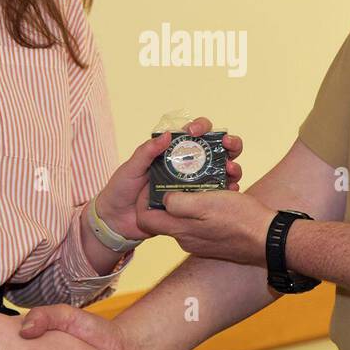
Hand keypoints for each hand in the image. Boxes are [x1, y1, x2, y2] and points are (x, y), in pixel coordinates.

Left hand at [92, 116, 243, 241]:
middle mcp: (185, 167)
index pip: (192, 134)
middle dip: (227, 144)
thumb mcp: (131, 168)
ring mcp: (191, 185)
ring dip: (231, 166)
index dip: (201, 127)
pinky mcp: (195, 204)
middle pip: (213, 149)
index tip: (197, 132)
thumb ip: (146, 152)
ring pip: (219, 170)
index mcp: (170, 154)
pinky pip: (215, 196)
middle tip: (228, 145)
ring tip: (233, 168)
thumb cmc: (121, 190)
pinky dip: (227, 191)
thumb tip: (168, 134)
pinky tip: (233, 190)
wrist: (117, 221)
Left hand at [135, 188, 274, 265]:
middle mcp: (187, 238)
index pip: (146, 219)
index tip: (153, 180)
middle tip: (183, 173)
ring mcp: (201, 240)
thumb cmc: (239, 220)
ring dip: (194, 195)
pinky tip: (221, 192)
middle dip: (171, 191)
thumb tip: (164, 198)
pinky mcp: (215, 239)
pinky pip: (203, 219)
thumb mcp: (205, 204)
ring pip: (188, 214)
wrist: (270, 239)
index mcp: (180, 229)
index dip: (144, 199)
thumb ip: (178, 203)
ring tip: (209, 178)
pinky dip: (208, 204)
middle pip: (166, 214)